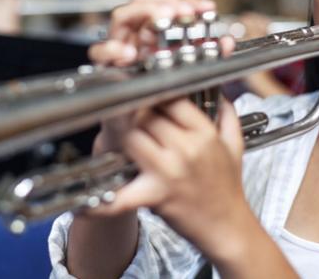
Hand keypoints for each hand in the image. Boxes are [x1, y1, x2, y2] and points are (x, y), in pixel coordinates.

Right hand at [87, 0, 234, 153]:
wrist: (141, 133)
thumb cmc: (163, 102)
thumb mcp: (190, 75)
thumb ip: (206, 56)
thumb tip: (228, 42)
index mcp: (157, 34)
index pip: (168, 6)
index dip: (186, 3)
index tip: (205, 8)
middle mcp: (137, 37)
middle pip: (142, 3)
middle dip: (163, 3)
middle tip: (181, 11)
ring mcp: (121, 49)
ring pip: (121, 18)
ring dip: (141, 14)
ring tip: (161, 19)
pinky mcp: (107, 67)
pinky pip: (101, 52)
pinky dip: (113, 48)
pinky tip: (129, 53)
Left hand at [91, 97, 252, 260]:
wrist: (228, 226)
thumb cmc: (227, 186)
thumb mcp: (234, 145)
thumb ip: (226, 114)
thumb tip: (219, 92)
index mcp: (204, 133)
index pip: (171, 99)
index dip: (155, 93)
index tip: (146, 93)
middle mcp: (185, 149)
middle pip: (145, 116)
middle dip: (134, 112)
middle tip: (126, 113)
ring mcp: (168, 172)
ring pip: (130, 138)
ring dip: (120, 136)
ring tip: (116, 136)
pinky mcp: (155, 196)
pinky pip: (121, 196)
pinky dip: (102, 201)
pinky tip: (84, 203)